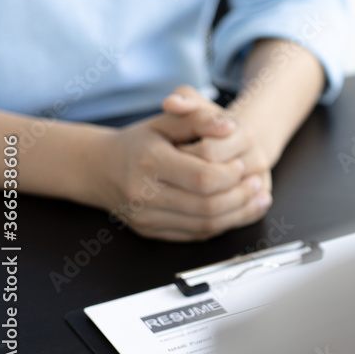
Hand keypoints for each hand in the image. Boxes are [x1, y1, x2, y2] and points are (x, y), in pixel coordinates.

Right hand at [94, 100, 271, 240]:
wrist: (100, 169)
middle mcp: (144, 195)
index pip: (203, 178)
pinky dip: (221, 225)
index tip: (241, 165)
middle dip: (239, 196)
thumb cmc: (139, 142)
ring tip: (254, 198)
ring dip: (237, 214)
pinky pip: (195, 235)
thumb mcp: (166, 120)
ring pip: (204, 226)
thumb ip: (199, 118)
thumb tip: (230, 126)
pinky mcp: (152, 233)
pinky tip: (236, 212)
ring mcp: (147, 218)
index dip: (230, 174)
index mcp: (149, 162)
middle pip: (207, 206)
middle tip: (255, 183)